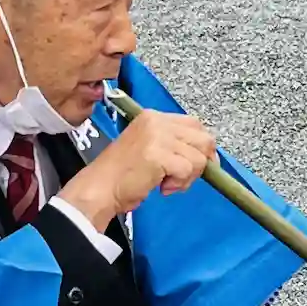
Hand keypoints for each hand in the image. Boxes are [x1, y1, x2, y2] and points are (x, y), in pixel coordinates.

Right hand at [59, 110, 217, 230]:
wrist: (100, 188)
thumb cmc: (122, 175)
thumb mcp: (149, 148)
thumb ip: (172, 144)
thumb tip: (205, 154)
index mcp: (153, 117)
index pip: (195, 124)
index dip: (202, 147)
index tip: (197, 165)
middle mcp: (157, 121)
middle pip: (203, 139)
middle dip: (200, 163)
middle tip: (181, 177)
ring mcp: (158, 136)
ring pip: (199, 158)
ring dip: (188, 177)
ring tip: (166, 182)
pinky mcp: (159, 154)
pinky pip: (188, 170)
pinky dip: (179, 184)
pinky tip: (161, 186)